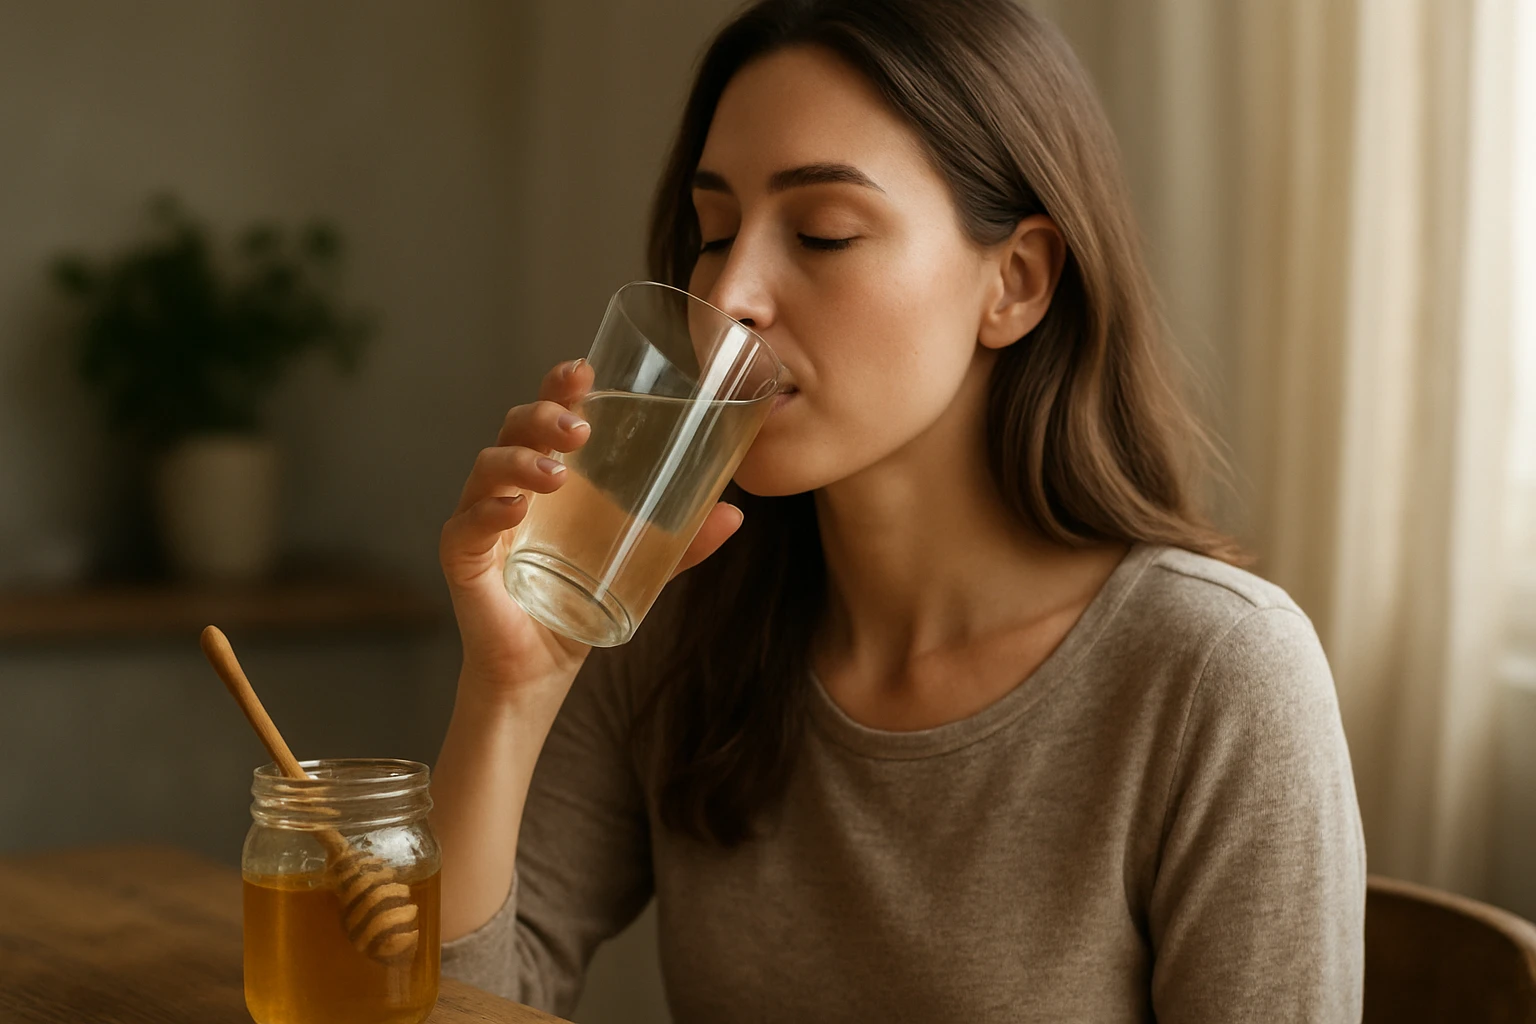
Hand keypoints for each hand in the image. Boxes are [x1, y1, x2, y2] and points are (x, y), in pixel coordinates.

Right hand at [439, 358, 744, 702]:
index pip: (546, 415)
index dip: (558, 386)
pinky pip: (465, 526)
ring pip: (487, 468)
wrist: (541, 672)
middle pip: (513, 428)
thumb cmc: (579, 605)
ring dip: (520, 461)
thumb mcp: (641, 568)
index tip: (584, 369)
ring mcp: (481, 520)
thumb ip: (682, 543)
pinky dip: (487, 512)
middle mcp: (509, 487)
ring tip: (557, 474)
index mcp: (546, 476)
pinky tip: (513, 509)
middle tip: (579, 427)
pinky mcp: (463, 559)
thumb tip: (734, 514)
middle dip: (542, 416)